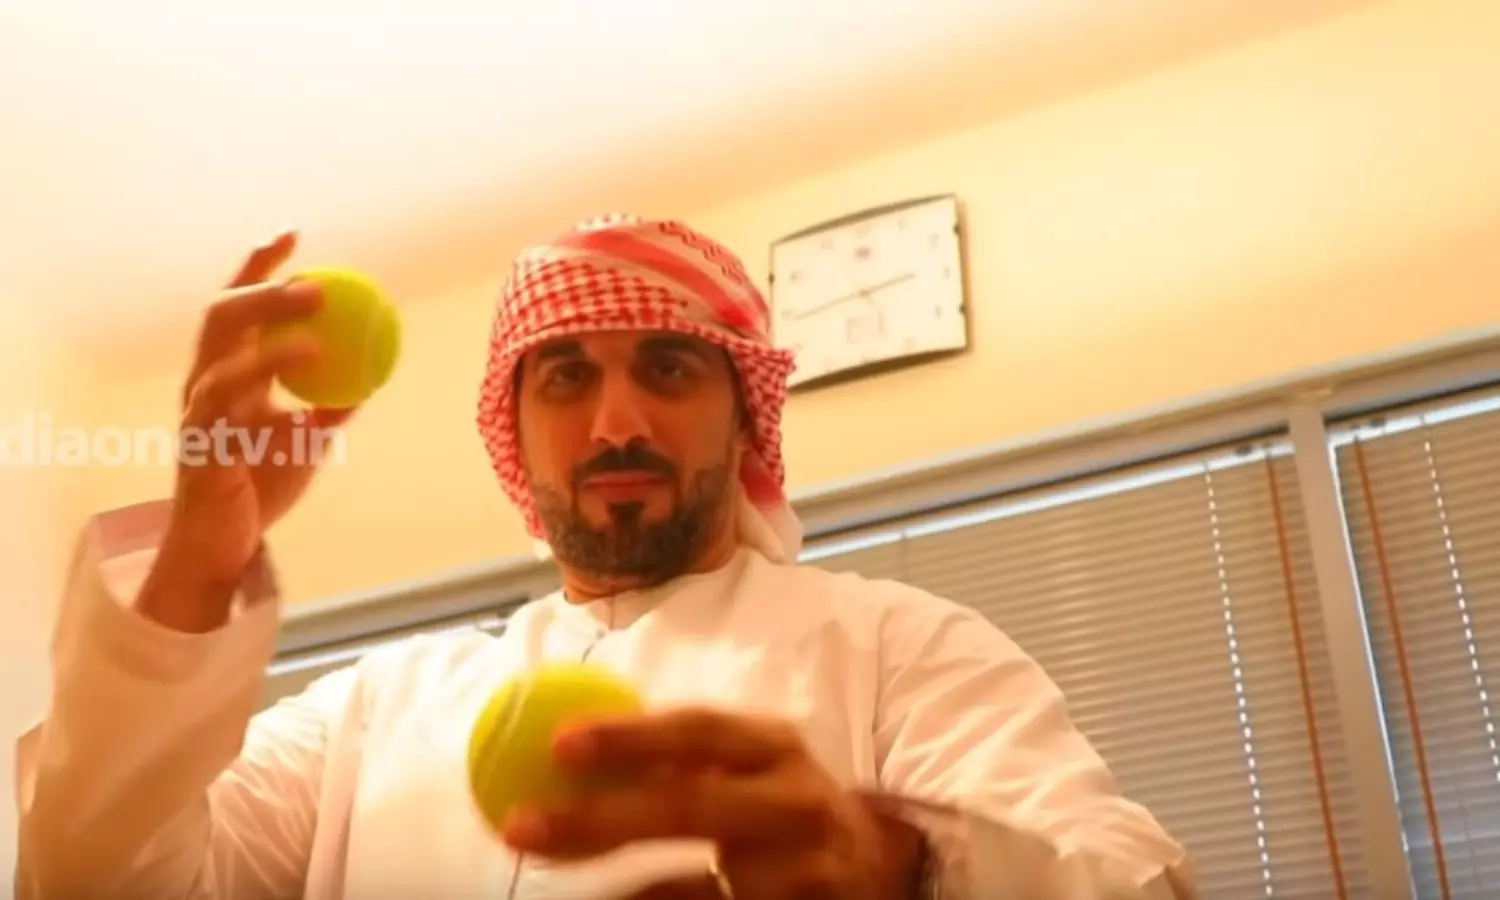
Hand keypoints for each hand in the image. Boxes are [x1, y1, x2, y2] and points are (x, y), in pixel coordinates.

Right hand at [137, 231, 353, 631]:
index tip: (294, 234)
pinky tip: (303, 380)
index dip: (259, 265)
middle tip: (314, 283)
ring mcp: (198, 414)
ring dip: (267, 337)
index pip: (239, 305)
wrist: (224, 544)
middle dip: (262, 290)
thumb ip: (332, 404)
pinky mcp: (201, 446)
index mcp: (227, 372)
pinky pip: (228, 410)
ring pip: (220, 358)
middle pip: (221, 317)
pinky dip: (265, 389)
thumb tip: (374, 373)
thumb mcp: (309, 439)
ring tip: (314, 327)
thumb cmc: (258, 487)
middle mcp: (206, 384)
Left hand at [500, 709, 925, 899]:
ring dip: (617, 889)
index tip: (559, 744)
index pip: (701, 730)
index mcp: (778, 747)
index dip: (630, 735)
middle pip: (689, 808)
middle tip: (521, 827)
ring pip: (697, 887)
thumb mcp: (753, 766)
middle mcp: (795, 804)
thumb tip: (572, 746)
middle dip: (598, 818)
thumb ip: (687, 757)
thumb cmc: (784, 806)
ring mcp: (803, 871)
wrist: (876, 867)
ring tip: (553, 872)